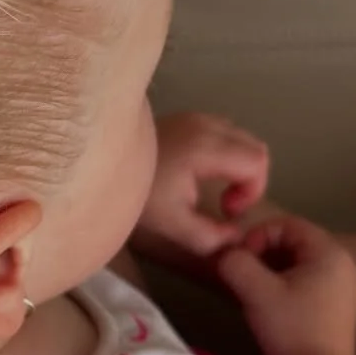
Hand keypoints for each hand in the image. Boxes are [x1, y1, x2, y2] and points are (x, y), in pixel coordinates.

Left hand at [135, 113, 269, 260]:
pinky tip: (201, 174)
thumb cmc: (137, 197)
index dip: (254, 190)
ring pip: (241, 137)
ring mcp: (195, 117)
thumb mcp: (173, 226)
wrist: (97, 169)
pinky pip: (223, 132)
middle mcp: (205, 124)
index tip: (228, 210)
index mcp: (205, 147)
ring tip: (214, 189)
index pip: (258, 161)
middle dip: (250, 180)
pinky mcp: (186, 118)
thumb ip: (210, 237)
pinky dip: (226, 153)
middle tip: (226, 203)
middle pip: (256, 146)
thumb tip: (236, 237)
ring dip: (239, 166)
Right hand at [218, 215, 355, 354]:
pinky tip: (273, 304)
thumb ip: (235, 263)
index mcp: (330, 253)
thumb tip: (224, 254)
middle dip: (266, 252)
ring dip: (275, 269)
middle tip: (244, 272)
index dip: (259, 235)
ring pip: (304, 263)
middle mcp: (345, 264)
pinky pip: (312, 282)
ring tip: (254, 288)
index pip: (290, 225)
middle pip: (298, 242)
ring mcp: (348, 287)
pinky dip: (289, 284)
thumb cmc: (290, 328)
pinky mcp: (342, 308)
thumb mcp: (256, 291)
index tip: (240, 258)